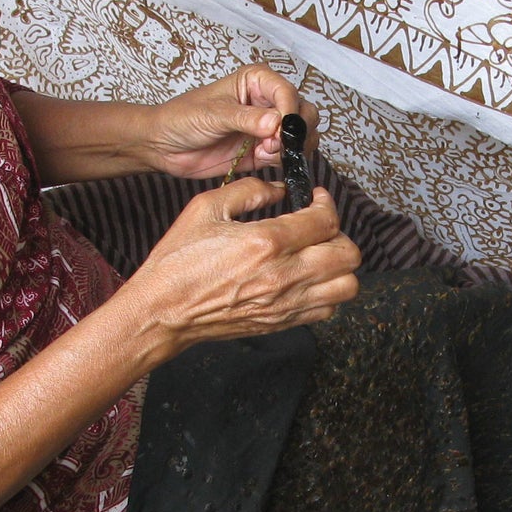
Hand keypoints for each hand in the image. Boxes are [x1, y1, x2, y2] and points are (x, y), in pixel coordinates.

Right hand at [124, 178, 360, 351]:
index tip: (316, 200)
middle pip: (348, 254)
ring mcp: (285, 303)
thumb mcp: (206, 208)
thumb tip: (278, 189)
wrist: (163, 310)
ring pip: (347, 286)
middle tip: (319, 227)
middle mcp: (283, 275)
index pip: (326, 220)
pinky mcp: (281, 322)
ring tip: (318, 255)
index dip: (326, 204)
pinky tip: (306, 279)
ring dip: (339, 266)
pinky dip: (327, 292)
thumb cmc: (178, 262)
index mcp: (266, 242)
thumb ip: (248, 191)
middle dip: (339, 233)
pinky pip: (328, 310)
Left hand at [144, 64, 320, 180]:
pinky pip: (287, 156)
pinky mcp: (263, 151)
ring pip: (301, 135)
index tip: (281, 129)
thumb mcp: (213, 114)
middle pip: (303, 112)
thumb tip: (276, 123)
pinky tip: (264, 158)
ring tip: (268, 151)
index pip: (286, 92)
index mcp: (255, 81)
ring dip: (293, 147)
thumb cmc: (181, 118)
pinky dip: (284, 160)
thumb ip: (246, 118)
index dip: (289, 111)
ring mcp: (266, 128)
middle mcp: (266, 102)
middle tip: (275, 143)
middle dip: (296, 130)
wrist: (163, 145)